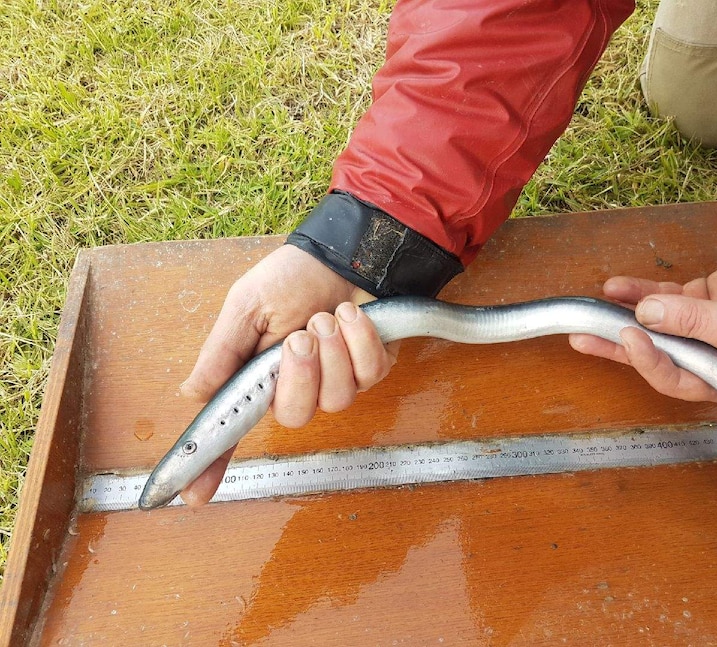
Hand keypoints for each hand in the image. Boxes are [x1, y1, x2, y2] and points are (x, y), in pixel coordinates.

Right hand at [178, 245, 398, 504]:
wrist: (341, 252)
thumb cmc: (291, 277)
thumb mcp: (246, 307)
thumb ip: (223, 352)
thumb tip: (192, 395)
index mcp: (258, 377)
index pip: (233, 429)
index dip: (212, 465)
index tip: (194, 497)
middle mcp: (295, 387)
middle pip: (295, 416)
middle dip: (300, 375)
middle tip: (300, 336)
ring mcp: (335, 382)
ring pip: (337, 399)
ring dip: (334, 351)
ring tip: (326, 318)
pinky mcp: (371, 370)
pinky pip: (370, 375)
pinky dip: (362, 341)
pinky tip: (353, 316)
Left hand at [568, 254, 716, 402]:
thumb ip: (694, 321)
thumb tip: (648, 312)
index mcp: (714, 378)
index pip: (670, 377)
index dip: (645, 360)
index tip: (629, 336)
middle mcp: (697, 357)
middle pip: (647, 354)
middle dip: (613, 345)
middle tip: (582, 336)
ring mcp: (691, 328)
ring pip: (646, 325)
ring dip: (618, 315)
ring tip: (591, 308)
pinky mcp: (690, 302)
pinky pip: (657, 297)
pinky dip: (636, 291)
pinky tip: (615, 287)